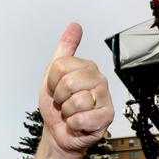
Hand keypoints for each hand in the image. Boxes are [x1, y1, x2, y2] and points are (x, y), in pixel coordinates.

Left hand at [39, 23, 112, 154]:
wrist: (58, 132)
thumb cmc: (57, 105)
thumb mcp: (54, 74)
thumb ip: (65, 49)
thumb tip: (74, 26)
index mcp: (87, 68)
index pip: (61, 66)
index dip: (52, 82)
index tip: (56, 88)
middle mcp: (99, 80)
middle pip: (69, 83)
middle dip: (59, 97)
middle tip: (63, 102)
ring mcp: (104, 99)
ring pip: (76, 101)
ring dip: (66, 112)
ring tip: (71, 112)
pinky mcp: (106, 117)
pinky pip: (82, 118)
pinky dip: (73, 124)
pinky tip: (78, 123)